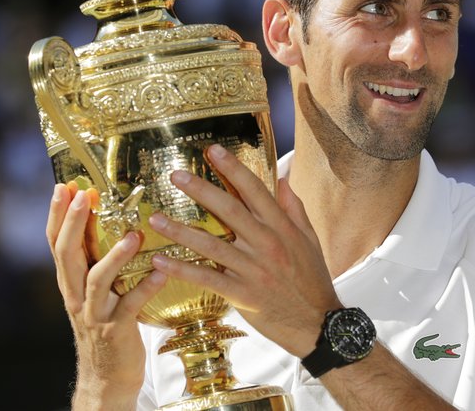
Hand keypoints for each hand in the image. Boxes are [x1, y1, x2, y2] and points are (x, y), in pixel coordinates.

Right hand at [47, 182, 166, 407]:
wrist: (106, 376)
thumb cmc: (107, 323)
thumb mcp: (95, 290)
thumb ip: (96, 260)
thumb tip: (108, 218)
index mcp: (70, 281)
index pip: (56, 243)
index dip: (57, 215)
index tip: (63, 186)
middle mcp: (76, 295)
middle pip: (67, 255)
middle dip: (73, 223)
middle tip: (84, 195)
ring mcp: (94, 313)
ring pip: (97, 280)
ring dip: (114, 255)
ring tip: (132, 235)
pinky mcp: (116, 330)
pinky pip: (130, 306)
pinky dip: (145, 288)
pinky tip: (160, 273)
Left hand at [148, 144, 339, 357]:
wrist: (318, 323)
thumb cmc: (313, 279)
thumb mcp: (309, 239)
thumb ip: (294, 207)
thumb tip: (283, 177)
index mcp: (281, 227)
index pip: (255, 190)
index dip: (233, 168)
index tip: (212, 151)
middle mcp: (266, 244)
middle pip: (229, 210)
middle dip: (201, 190)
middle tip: (175, 176)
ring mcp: (253, 270)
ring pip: (212, 245)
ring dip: (181, 231)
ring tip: (157, 219)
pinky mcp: (242, 295)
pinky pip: (207, 279)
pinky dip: (182, 270)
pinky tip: (160, 260)